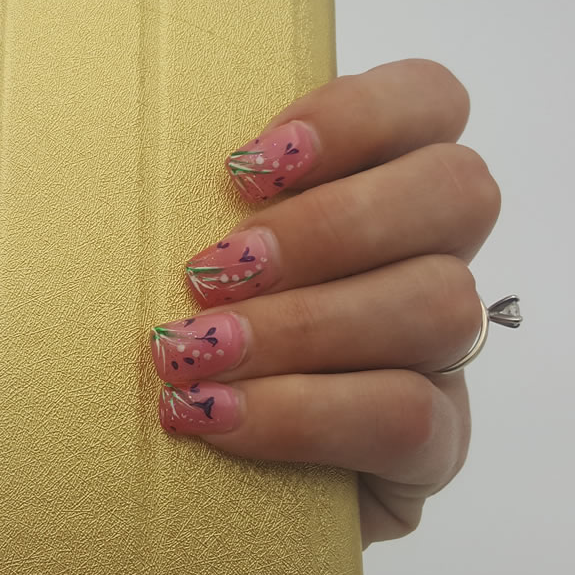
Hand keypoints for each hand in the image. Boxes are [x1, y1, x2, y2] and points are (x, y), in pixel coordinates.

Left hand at [149, 59, 499, 544]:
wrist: (183, 472)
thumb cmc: (181, 340)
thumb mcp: (180, 252)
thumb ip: (192, 193)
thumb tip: (115, 141)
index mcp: (381, 189)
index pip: (431, 103)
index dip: (360, 116)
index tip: (248, 166)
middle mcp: (429, 259)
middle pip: (459, 193)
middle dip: (330, 226)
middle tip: (215, 268)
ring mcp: (442, 355)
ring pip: (442, 304)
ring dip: (304, 324)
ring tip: (196, 353)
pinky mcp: (435, 446)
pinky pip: (412, 418)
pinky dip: (305, 413)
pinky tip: (219, 416)